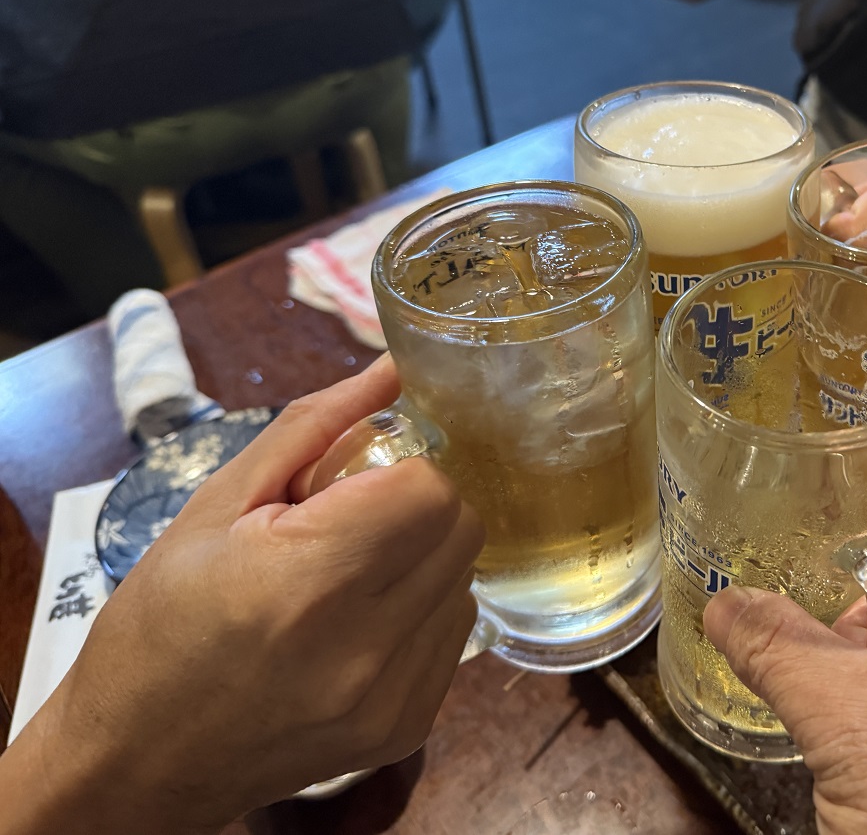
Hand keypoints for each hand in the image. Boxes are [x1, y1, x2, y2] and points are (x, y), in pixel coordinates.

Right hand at [2, 357, 481, 834]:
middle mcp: (363, 646)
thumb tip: (393, 368)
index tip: (361, 474)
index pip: (431, 487)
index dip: (404, 464)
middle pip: (462, 527)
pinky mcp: (408, 727)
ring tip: (349, 574)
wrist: (137, 761)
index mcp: (307, 579)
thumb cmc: (158, 625)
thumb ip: (314, 427)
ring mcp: (392, 696)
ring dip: (424, 557)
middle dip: (421, 503)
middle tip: (356, 516)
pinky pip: (453, 633)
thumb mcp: (215, 507)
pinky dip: (422, 610)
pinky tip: (360, 619)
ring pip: (466, 578)